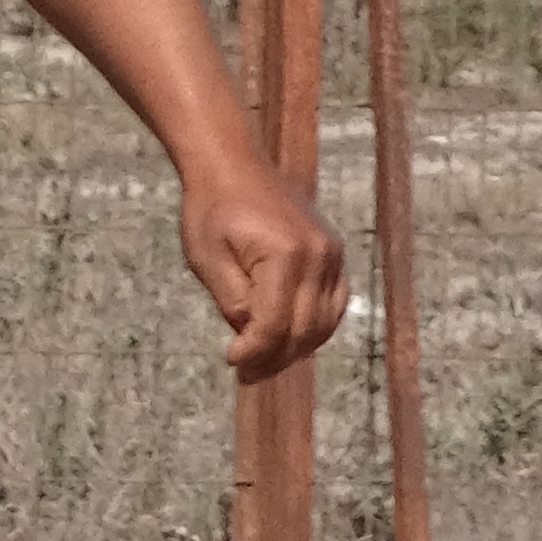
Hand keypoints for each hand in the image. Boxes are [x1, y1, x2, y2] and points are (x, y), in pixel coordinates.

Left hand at [180, 157, 346, 383]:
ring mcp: (332, 254)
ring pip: (324, 321)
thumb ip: (233, 302)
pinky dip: (314, 326)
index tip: (231, 362)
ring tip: (263, 362)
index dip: (253, 351)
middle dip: (274, 358)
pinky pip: (334, 303)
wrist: (232, 165)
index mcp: (286, 256)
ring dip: (295, 348)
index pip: (275, 324)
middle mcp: (319, 256)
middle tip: (245, 375)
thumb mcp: (207, 260)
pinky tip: (288, 338)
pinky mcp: (333, 253)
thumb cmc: (212, 209)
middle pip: (304, 329)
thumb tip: (252, 336)